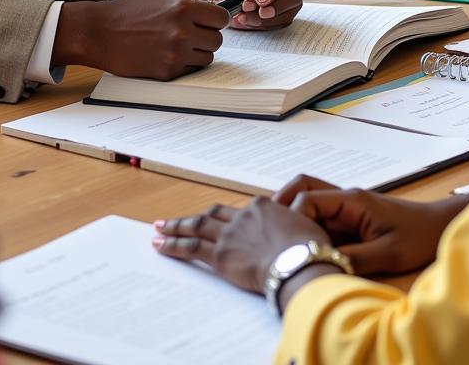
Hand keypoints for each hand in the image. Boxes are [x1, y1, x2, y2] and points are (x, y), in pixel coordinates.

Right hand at [54, 0, 227, 77]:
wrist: (99, 34)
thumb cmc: (128, 10)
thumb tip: (208, 3)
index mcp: (183, 8)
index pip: (222, 18)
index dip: (216, 19)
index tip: (209, 20)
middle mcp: (182, 32)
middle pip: (217, 40)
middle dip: (208, 35)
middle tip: (194, 33)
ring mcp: (175, 54)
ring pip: (207, 57)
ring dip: (199, 51)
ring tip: (181, 44)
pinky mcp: (167, 72)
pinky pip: (191, 69)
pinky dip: (185, 63)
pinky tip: (170, 53)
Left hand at [154, 197, 328, 294]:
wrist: (299, 261)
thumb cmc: (309, 249)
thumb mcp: (307, 229)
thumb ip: (295, 229)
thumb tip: (300, 237)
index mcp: (263, 207)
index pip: (242, 211)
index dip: (228, 217)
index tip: (220, 220)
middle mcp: (243, 216)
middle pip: (213, 215)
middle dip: (193, 217)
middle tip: (174, 219)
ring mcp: (230, 234)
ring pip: (196, 227)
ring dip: (176, 227)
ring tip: (159, 228)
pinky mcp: (220, 255)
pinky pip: (191, 248)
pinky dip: (173, 245)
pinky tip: (160, 245)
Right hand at [273, 174, 467, 275]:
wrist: (440, 228)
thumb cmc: (418, 236)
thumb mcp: (387, 253)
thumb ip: (353, 258)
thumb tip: (321, 265)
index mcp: (352, 200)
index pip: (308, 199)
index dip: (294, 219)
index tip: (292, 243)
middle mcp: (346, 197)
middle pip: (303, 189)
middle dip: (284, 207)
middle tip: (271, 232)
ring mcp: (347, 206)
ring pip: (309, 200)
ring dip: (295, 215)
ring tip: (284, 240)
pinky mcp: (351, 217)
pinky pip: (321, 215)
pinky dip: (308, 226)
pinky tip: (306, 245)